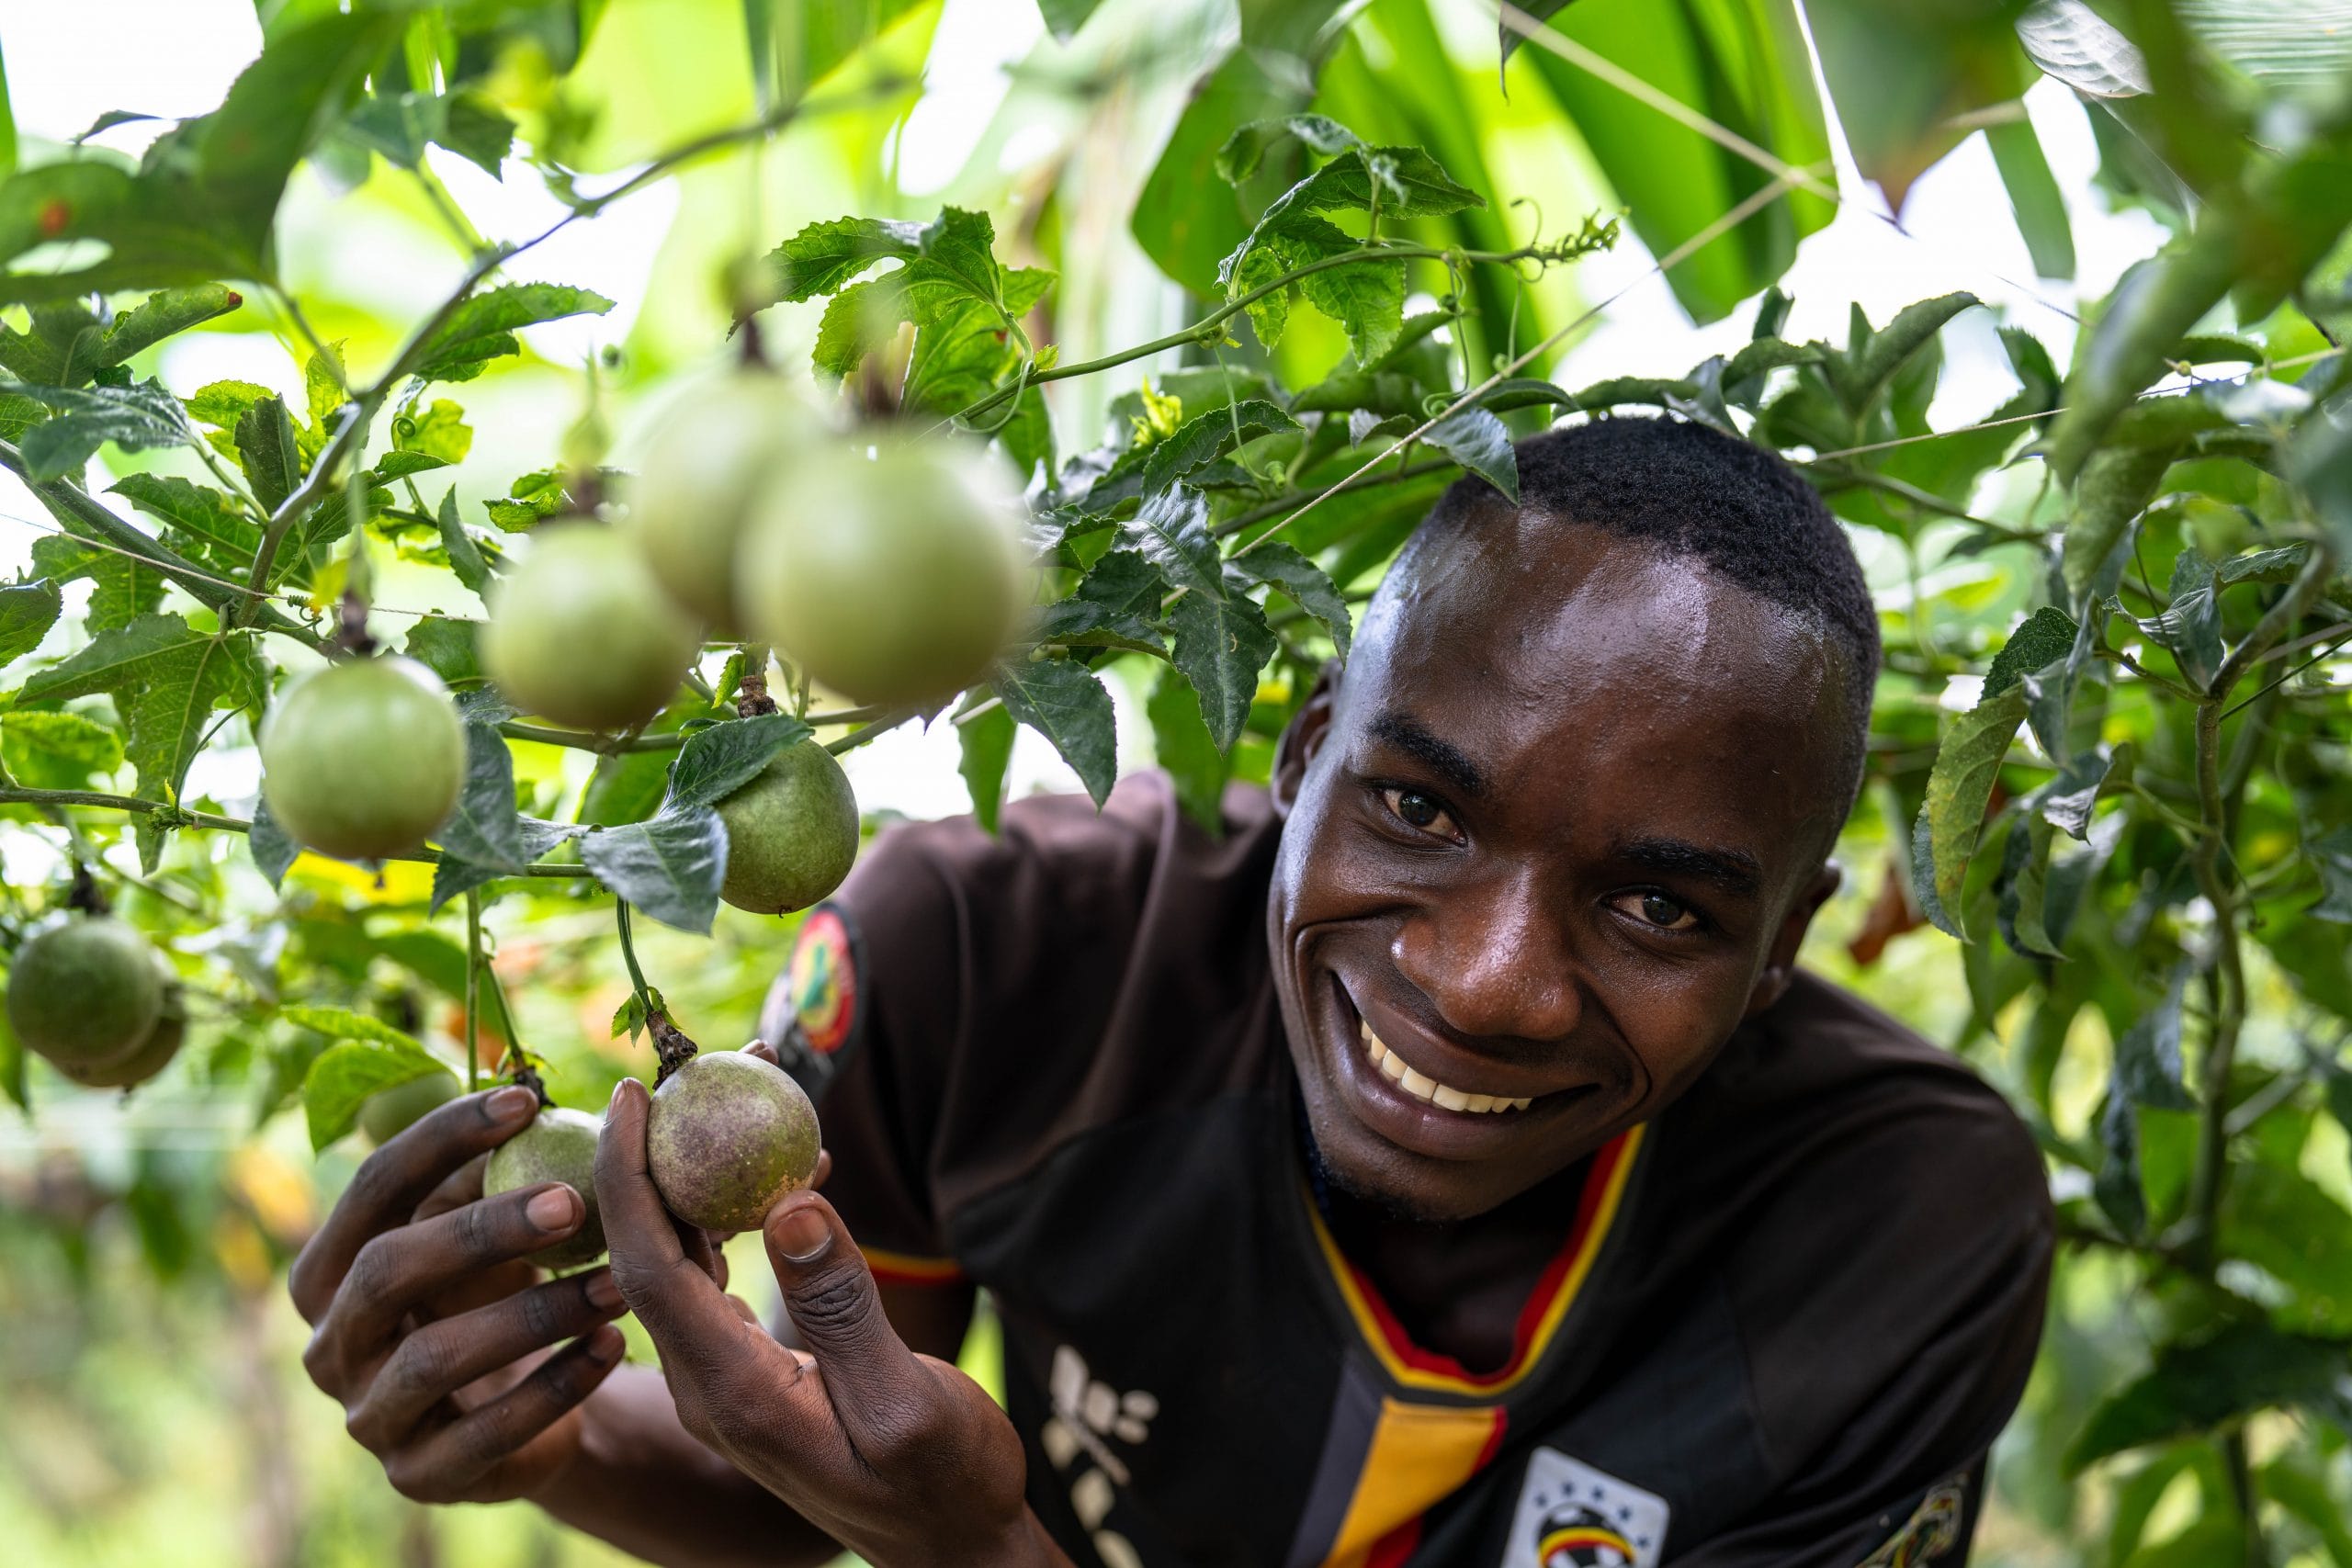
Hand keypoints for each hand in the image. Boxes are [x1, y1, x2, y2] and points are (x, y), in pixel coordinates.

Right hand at [288, 1086, 630, 1503]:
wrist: (515, 1422)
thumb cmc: (491, 1302)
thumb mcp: (483, 1242)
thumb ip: (487, 1183)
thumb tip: (530, 1098)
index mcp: (330, 1268)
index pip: (374, 1187)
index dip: (442, 1137)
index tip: (526, 1100)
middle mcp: (329, 1343)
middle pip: (388, 1268)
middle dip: (481, 1228)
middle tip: (573, 1201)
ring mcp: (366, 1415)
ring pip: (437, 1356)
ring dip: (536, 1312)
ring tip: (620, 1281)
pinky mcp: (417, 1476)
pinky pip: (486, 1431)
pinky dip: (556, 1385)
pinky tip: (614, 1345)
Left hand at [597, 1076, 1063, 1567]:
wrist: (956, 1550)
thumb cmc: (945, 1484)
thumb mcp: (906, 1404)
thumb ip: (844, 1311)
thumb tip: (790, 1203)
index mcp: (732, 1394)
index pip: (649, 1269)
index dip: (628, 1178)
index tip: (628, 1094)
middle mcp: (710, 1384)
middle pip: (653, 1252)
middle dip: (656, 1154)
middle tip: (688, 1067)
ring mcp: (728, 1379)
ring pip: (689, 1261)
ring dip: (701, 1179)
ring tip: (737, 1095)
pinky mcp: (757, 1373)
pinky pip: (727, 1280)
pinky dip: (742, 1216)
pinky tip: (788, 1173)